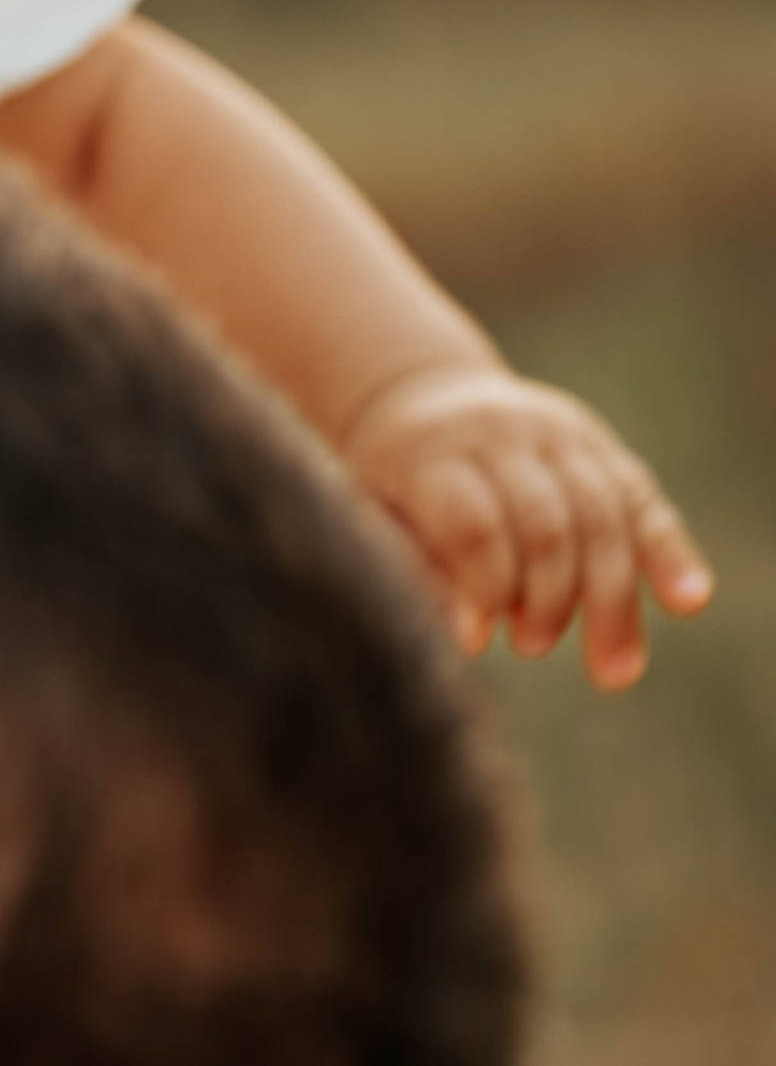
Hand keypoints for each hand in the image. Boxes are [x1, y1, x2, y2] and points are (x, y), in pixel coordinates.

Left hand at [341, 359, 712, 689]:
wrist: (422, 396)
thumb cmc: (393, 483)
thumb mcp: (377, 518)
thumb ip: (419, 572)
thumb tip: (473, 637)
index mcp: (430, 453)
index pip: (475, 525)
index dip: (488, 587)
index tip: (486, 638)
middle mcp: (501, 434)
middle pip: (547, 524)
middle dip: (551, 599)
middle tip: (531, 646)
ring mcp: (556, 433)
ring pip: (603, 515)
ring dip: (612, 598)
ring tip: (610, 670)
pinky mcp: (599, 444)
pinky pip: (642, 499)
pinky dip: (668, 553)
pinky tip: (689, 601)